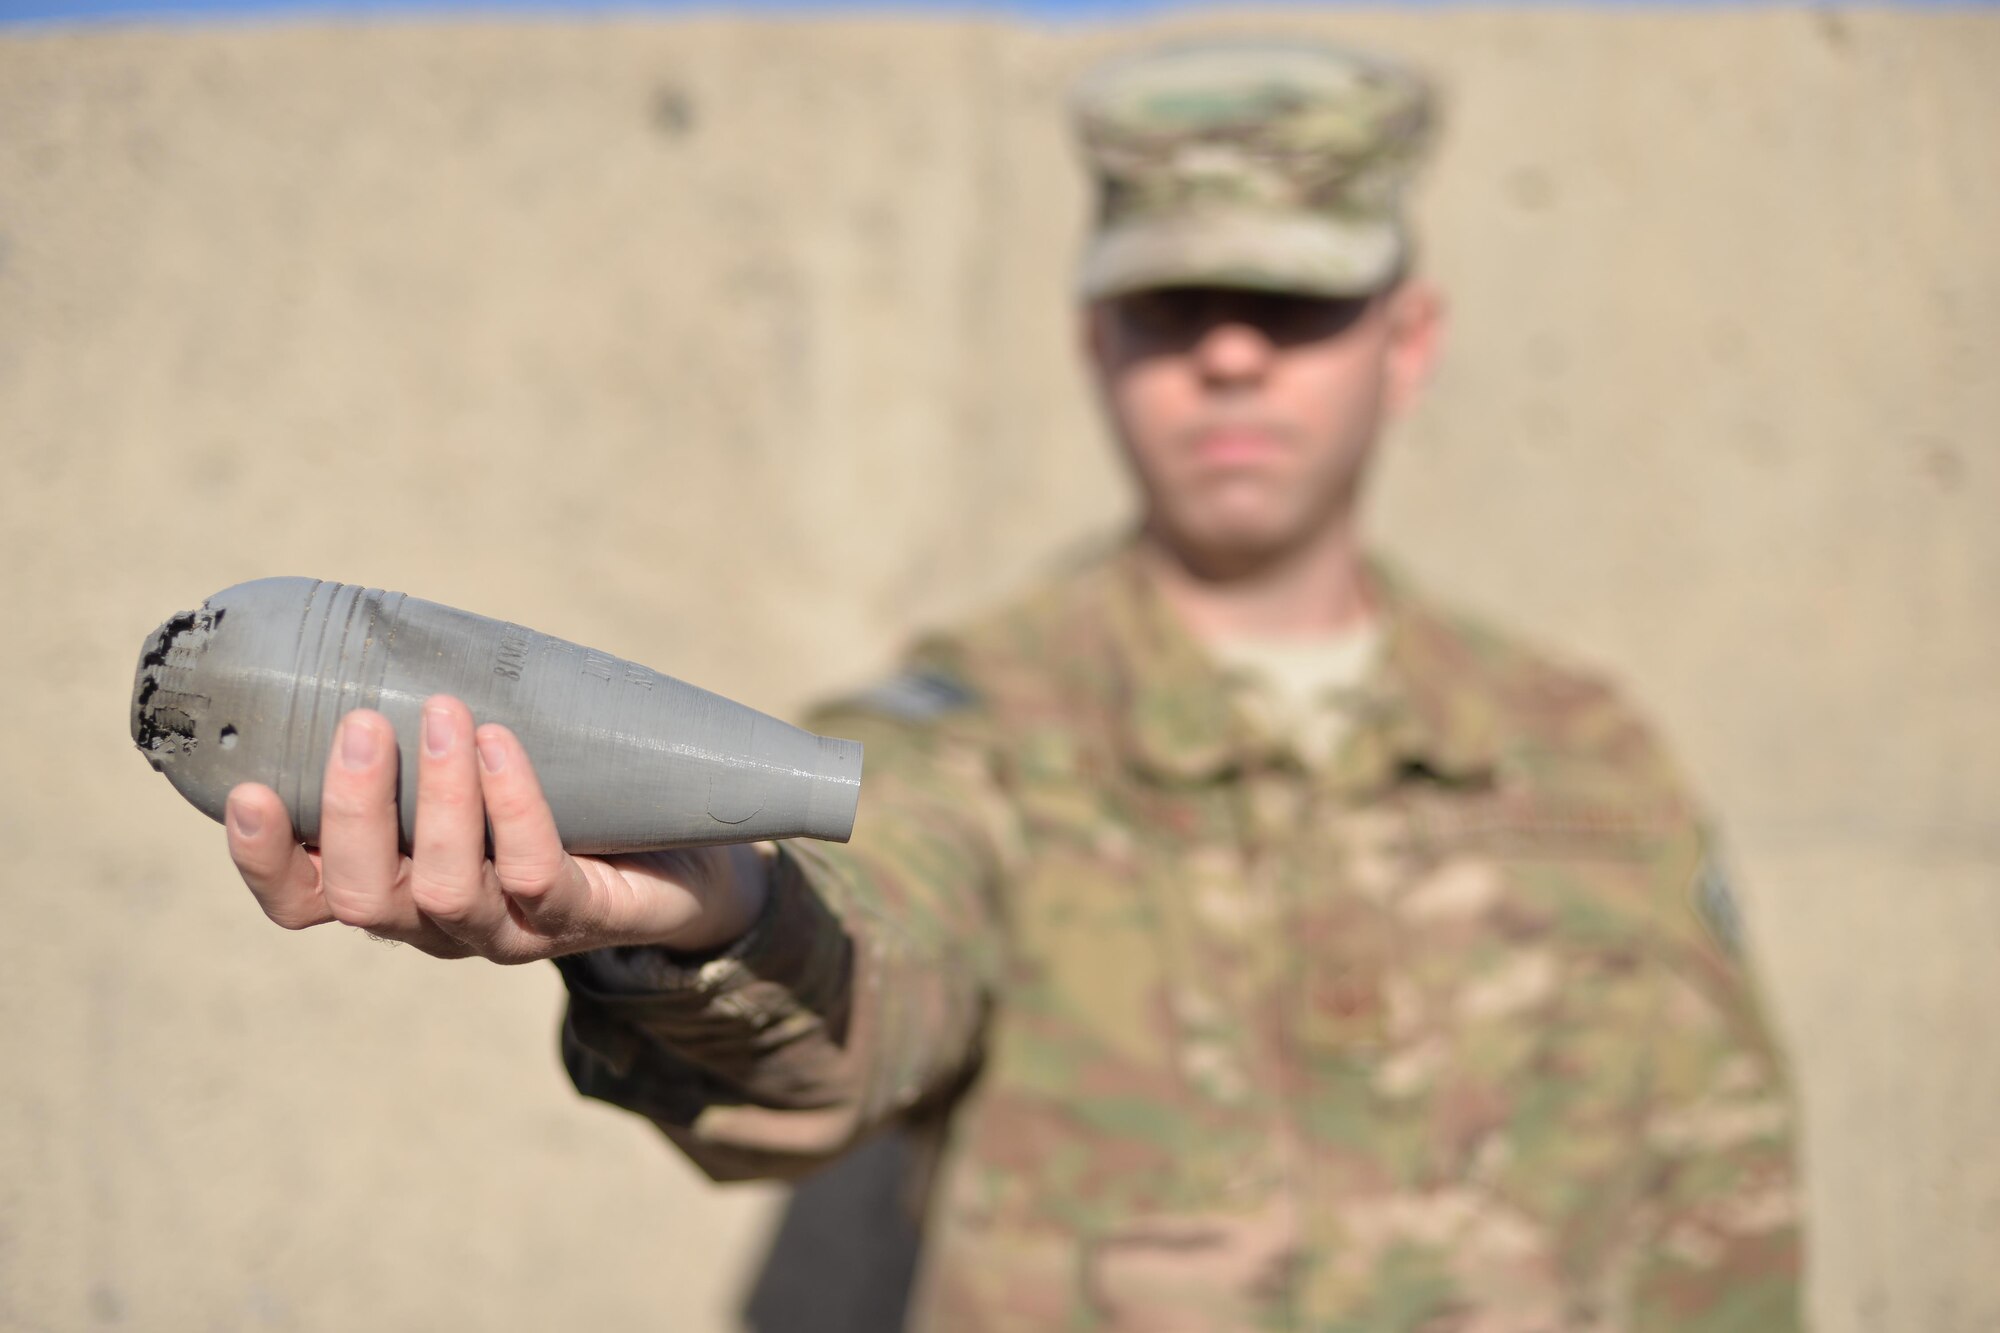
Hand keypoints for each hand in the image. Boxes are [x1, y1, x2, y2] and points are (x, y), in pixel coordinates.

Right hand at [224, 695, 769, 962]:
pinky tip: (502, 744)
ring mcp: (505, 929)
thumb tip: (387, 618)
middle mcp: (436, 919)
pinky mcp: (575, 918)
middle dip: (356, 810)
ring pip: (442, 890)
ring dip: (437, 799)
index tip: (250, 791)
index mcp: (393, 883)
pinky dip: (512, 805)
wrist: (684, 856)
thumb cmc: (565, 792)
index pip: (302, 899)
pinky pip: (533, 874)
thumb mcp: (482, 756)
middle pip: (362, 898)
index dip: (264, 860)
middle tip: (366, 725)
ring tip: (446, 715)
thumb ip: (428, 713)